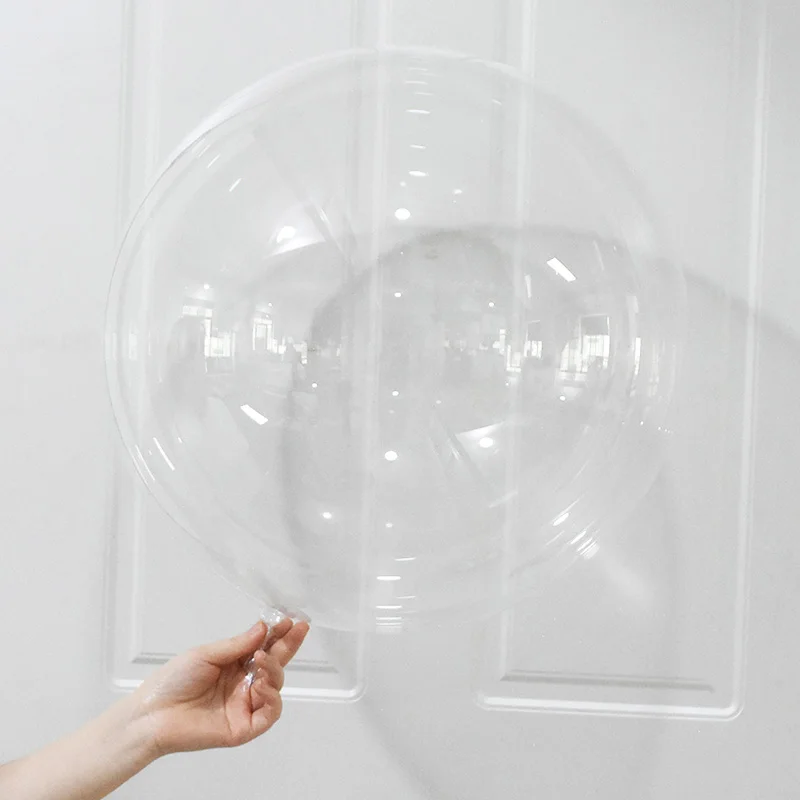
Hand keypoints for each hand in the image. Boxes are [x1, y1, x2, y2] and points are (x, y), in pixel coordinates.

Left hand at [132, 618, 309, 755]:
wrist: (153, 714)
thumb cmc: (173, 681)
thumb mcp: (206, 654)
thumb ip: (238, 644)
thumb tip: (264, 628)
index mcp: (234, 664)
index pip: (264, 647)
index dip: (278, 635)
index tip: (288, 620)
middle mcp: (243, 684)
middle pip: (274, 664)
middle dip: (288, 645)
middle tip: (298, 629)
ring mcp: (245, 705)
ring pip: (275, 687)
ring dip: (275, 670)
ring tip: (262, 659)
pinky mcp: (244, 727)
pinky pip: (269, 714)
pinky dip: (272, 698)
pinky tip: (262, 686)